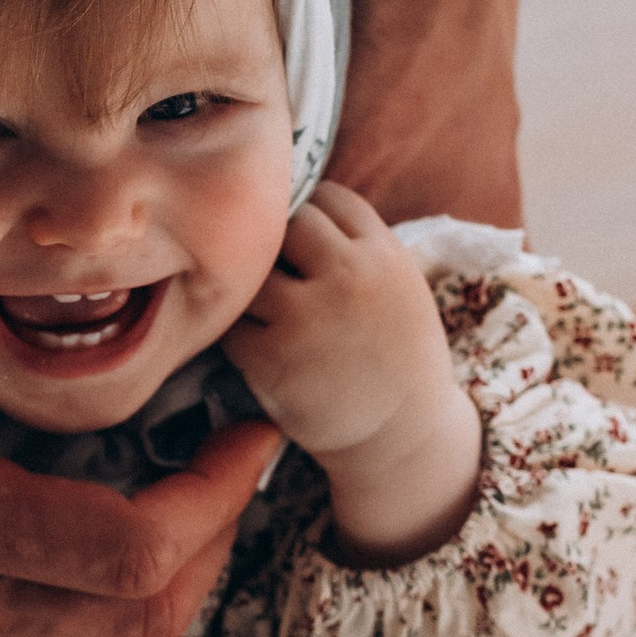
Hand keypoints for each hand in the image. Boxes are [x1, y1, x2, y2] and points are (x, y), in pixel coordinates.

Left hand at [224, 184, 482, 566]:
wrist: (402, 438)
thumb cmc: (396, 359)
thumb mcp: (400, 288)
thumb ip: (359, 248)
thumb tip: (296, 205)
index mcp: (384, 255)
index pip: (330, 199)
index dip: (314, 217)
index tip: (311, 249)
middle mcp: (348, 277)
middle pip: (289, 222)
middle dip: (282, 246)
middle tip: (285, 279)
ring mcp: (307, 316)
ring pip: (255, 269)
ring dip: (255, 287)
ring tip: (269, 313)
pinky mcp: (272, 357)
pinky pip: (232, 323)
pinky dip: (238, 332)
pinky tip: (260, 347)